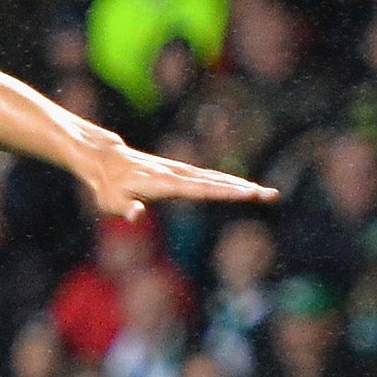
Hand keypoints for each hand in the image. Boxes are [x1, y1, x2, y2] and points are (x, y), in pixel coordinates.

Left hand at [69, 138, 275, 222]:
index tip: (248, 193)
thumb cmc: (107, 187)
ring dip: (241, 185)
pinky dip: (228, 183)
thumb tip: (135, 215)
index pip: (200, 189)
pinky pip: (209, 179)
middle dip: (244, 189)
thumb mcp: (110, 202)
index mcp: (164, 182)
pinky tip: (244, 188)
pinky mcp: (181, 173)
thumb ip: (124, 209)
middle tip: (270, 194)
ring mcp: (180, 172)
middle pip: (216, 182)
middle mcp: (177, 174)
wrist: (106, 161)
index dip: (225, 191)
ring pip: (216, 178)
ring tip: (266, 193)